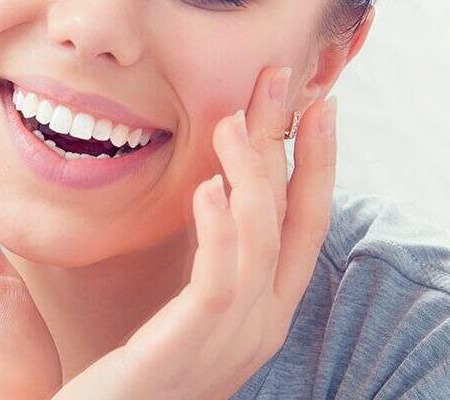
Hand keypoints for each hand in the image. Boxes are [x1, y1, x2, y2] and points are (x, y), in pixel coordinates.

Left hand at [55, 68, 338, 399]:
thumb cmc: (131, 378)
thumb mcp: (183, 309)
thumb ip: (207, 256)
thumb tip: (216, 186)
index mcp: (262, 311)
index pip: (305, 226)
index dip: (316, 163)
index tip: (318, 102)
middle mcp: (261, 325)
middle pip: (296, 223)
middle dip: (294, 146)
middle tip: (281, 80)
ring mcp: (233, 340)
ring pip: (262, 242)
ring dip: (250, 175)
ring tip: (231, 123)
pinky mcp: (192, 347)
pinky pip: (220, 281)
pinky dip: (221, 230)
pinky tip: (206, 188)